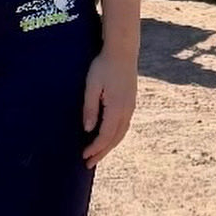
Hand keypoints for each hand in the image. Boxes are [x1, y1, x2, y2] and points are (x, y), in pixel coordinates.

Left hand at [81, 48, 137, 167]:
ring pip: (121, 133)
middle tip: (89, 163)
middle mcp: (126, 111)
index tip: (84, 156)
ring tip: (98, 154)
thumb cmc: (103, 66)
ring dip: (109, 146)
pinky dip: (116, 136)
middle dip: (101, 152)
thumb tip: (88, 129)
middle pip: (114, 139)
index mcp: (116, 108)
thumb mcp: (92, 85)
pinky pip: (124, 126)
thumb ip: (90, 108)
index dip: (95, 148)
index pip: (105, 136)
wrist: (122, 52)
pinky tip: (109, 137)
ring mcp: (130, 107)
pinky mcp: (131, 102)